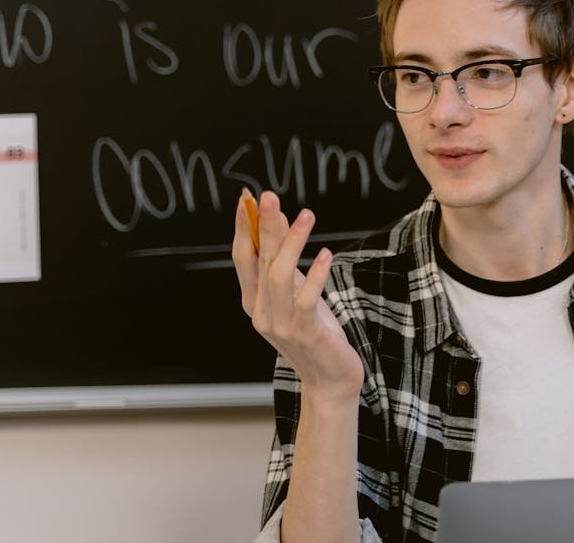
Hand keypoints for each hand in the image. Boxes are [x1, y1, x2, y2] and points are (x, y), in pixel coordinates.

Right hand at [232, 189, 363, 396]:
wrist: (330, 378)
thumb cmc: (315, 332)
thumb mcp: (296, 294)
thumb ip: (285, 264)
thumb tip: (281, 222)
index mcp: (254, 302)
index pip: (243, 258)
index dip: (244, 229)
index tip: (247, 200)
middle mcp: (260, 313)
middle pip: (260, 261)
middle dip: (264, 226)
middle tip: (268, 196)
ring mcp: (280, 325)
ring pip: (279, 276)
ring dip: (292, 243)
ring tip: (306, 215)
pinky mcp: (305, 333)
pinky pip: (306, 299)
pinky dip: (315, 274)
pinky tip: (327, 254)